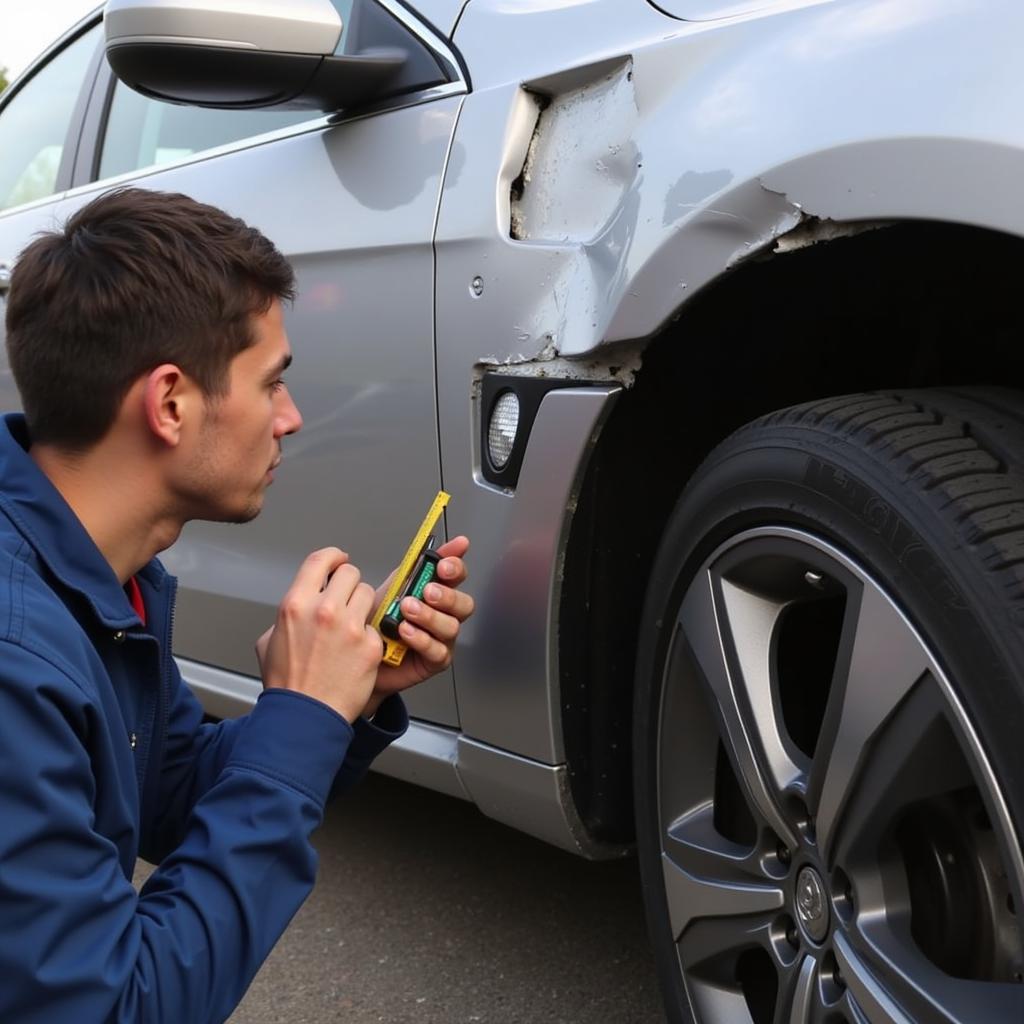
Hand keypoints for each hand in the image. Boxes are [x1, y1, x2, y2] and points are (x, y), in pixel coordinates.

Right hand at [256, 548, 382, 722]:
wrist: (304, 716)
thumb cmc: (287, 683)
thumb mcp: (269, 640)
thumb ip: (289, 615)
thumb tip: (301, 604)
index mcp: (296, 604)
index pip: (320, 560)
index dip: (333, 556)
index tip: (340, 559)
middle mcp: (325, 610)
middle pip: (350, 573)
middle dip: (350, 583)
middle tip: (348, 597)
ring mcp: (350, 627)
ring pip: (369, 595)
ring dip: (363, 606)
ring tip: (353, 626)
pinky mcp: (370, 645)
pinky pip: (375, 627)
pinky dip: (368, 637)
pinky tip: (357, 652)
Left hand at [363, 536, 473, 717]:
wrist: (356, 650)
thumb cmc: (376, 619)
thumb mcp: (393, 586)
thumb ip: (414, 566)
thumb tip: (433, 541)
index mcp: (437, 590)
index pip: (457, 575)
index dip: (455, 567)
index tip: (443, 565)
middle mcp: (444, 614)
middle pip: (464, 603)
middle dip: (447, 595)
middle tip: (426, 591)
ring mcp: (442, 638)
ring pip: (452, 626)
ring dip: (429, 616)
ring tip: (407, 610)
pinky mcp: (435, 660)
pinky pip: (438, 651)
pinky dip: (422, 639)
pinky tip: (405, 632)